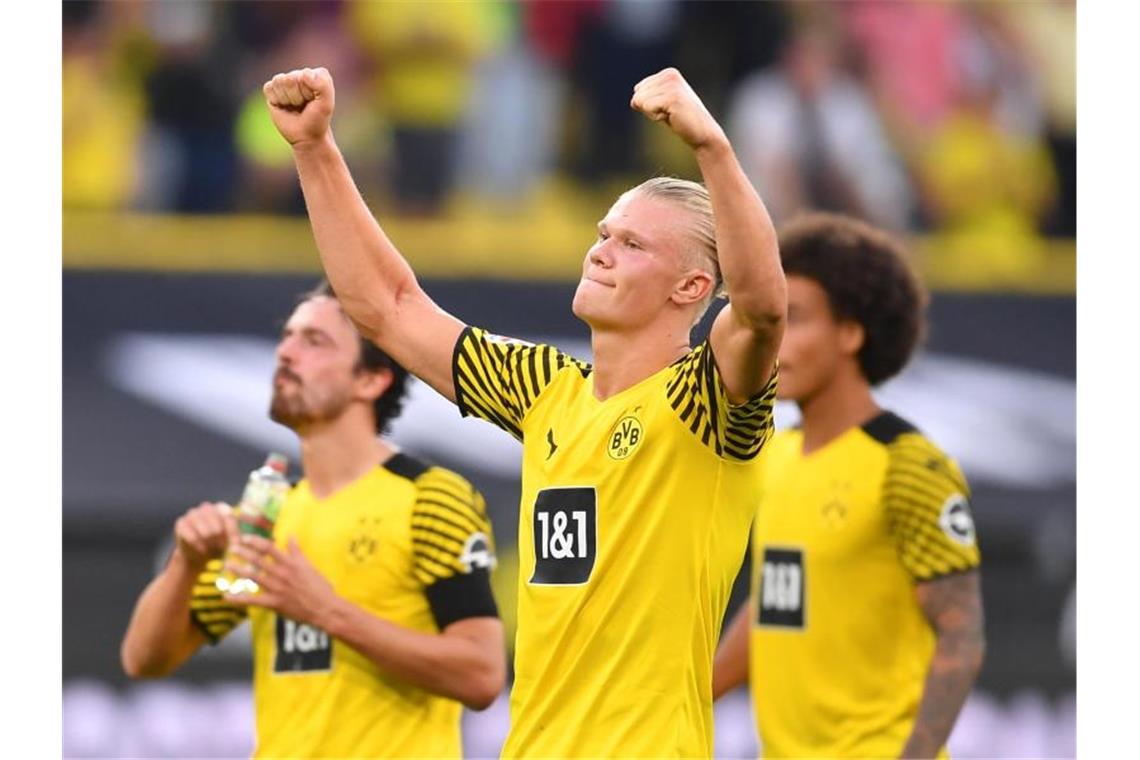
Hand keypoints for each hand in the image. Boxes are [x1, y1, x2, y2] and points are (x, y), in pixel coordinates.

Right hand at [173, 502, 237, 570]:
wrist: (198, 553)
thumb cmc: (219, 545)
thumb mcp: (229, 541)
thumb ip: (235, 538)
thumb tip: (239, 542)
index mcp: (221, 508)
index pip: (229, 517)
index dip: (233, 532)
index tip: (235, 545)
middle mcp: (206, 507)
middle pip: (216, 522)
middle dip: (220, 537)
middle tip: (221, 547)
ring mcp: (192, 514)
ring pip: (204, 530)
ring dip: (209, 542)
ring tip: (212, 549)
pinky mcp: (181, 523)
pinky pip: (191, 536)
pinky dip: (198, 545)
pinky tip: (202, 551)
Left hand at [223, 535, 339, 628]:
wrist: (325, 608)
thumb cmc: (319, 587)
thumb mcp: (309, 566)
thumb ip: (297, 551)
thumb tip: (291, 535)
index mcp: (291, 563)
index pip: (270, 548)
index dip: (256, 542)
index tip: (245, 537)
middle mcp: (282, 574)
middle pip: (259, 561)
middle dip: (244, 553)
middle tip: (231, 548)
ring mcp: (277, 589)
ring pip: (254, 577)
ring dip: (239, 570)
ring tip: (227, 564)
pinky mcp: (274, 603)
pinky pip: (253, 601)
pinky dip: (238, 599)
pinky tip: (226, 596)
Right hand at [263, 67, 335, 146]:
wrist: (306, 136)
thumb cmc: (318, 119)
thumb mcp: (327, 104)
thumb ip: (323, 85)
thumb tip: (304, 73)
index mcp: (315, 74)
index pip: (305, 74)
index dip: (309, 92)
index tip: (314, 102)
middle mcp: (300, 75)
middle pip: (290, 78)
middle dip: (297, 96)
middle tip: (303, 105)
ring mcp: (286, 82)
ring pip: (279, 81)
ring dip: (287, 98)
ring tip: (295, 106)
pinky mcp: (273, 90)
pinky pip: (269, 87)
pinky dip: (276, 99)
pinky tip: (283, 105)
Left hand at [630, 68, 726, 151]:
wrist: (703, 133)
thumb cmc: (682, 120)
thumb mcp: (662, 105)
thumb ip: (647, 98)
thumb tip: (633, 100)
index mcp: (668, 73)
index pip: (638, 89)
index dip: (649, 104)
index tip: (667, 108)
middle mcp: (670, 75)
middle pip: (637, 94)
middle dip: (649, 109)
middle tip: (670, 113)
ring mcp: (672, 85)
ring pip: (640, 101)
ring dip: (653, 114)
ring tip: (672, 114)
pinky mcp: (672, 97)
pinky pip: (647, 107)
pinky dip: (656, 117)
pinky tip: (672, 117)